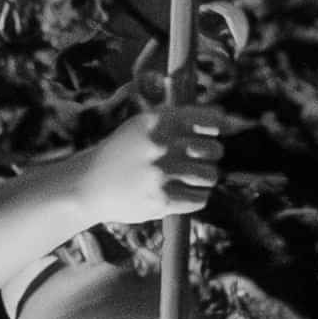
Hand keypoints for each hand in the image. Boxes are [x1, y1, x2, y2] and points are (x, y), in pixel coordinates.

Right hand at [80, 100, 223, 226]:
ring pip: (210, 176)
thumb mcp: (142, 125)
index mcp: (158, 120)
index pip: (209, 118)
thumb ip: (178, 118)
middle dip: (211, 156)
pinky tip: (181, 193)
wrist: (88, 184)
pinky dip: (195, 197)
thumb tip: (228, 119)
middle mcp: (162, 144)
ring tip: (190, 179)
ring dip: (205, 179)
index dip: (219, 126)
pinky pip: (199, 198)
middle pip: (214, 150)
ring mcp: (162, 173)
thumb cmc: (121, 152)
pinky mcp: (161, 200)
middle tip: (197, 161)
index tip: (216, 133)